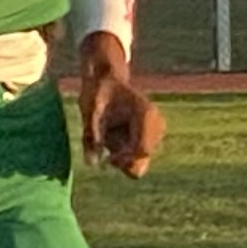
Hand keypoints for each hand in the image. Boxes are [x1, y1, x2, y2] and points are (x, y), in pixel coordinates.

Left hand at [73, 33, 160, 175]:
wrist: (106, 83)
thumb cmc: (97, 93)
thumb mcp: (89, 110)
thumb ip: (91, 135)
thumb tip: (92, 164)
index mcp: (146, 114)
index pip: (142, 149)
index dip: (124, 159)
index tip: (106, 159)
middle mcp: (156, 122)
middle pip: (144, 157)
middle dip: (123, 159)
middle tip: (105, 154)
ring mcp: (157, 130)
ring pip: (142, 161)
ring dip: (123, 157)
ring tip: (110, 140)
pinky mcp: (152, 137)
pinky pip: (138, 158)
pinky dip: (125, 155)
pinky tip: (115, 140)